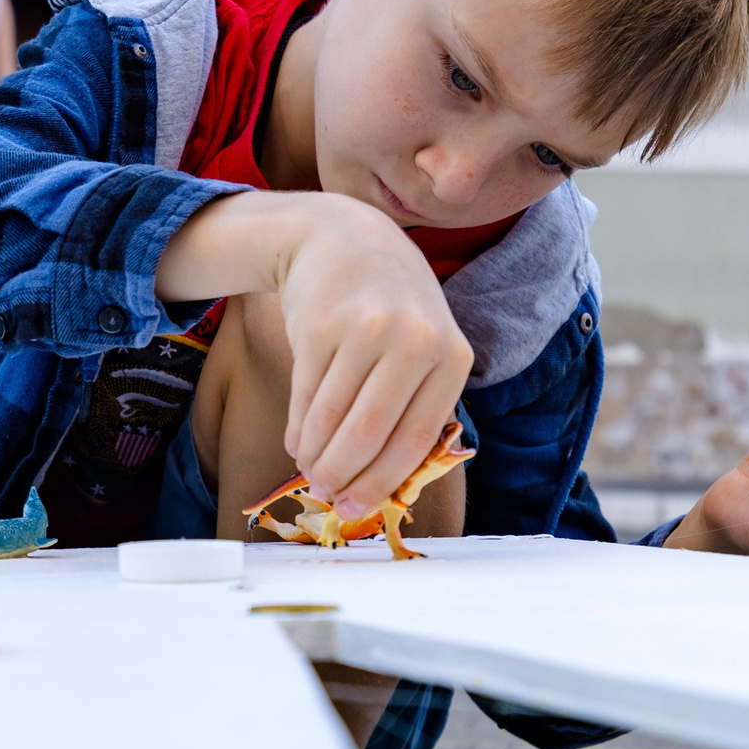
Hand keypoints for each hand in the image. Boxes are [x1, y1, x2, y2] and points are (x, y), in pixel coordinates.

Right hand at [273, 196, 472, 521]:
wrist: (345, 239)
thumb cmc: (390, 308)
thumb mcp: (423, 345)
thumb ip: (413, 405)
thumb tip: (378, 485)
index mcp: (451, 355)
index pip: (416, 438)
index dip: (382, 482)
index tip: (357, 510)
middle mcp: (413, 340)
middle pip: (369, 434)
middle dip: (342, 476)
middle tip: (326, 494)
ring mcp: (365, 329)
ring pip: (331, 420)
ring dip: (315, 456)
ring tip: (309, 468)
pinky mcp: (320, 324)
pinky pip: (304, 396)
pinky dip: (298, 428)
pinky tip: (297, 440)